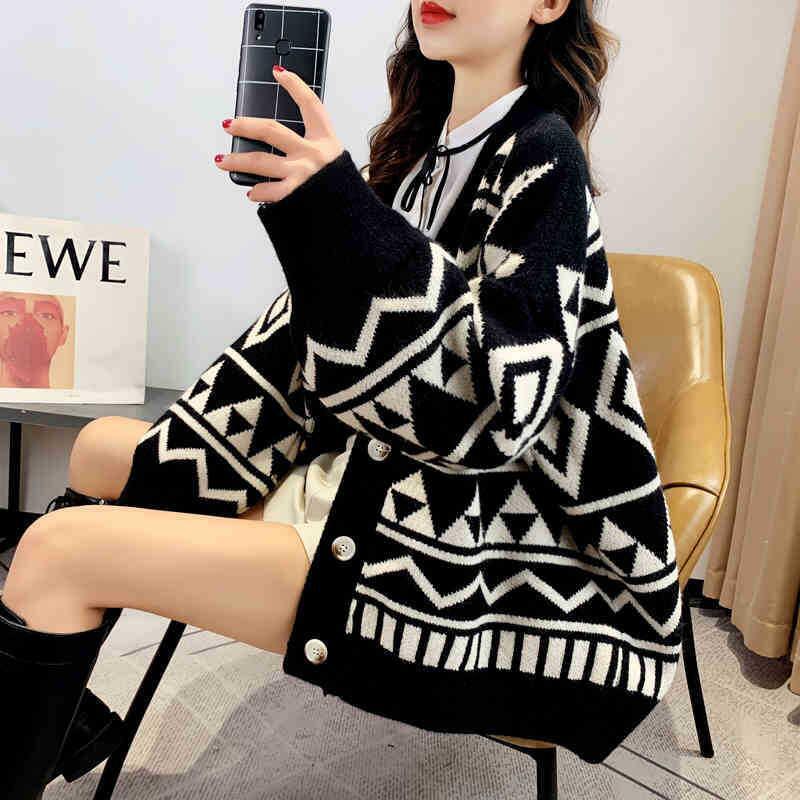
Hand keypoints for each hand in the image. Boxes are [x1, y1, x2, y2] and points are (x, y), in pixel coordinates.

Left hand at [215, 64, 343, 202]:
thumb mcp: (334, 160)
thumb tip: (279, 142)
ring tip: (222, 160)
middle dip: (246, 126)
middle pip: (271, 130)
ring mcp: (302, 174)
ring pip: (260, 162)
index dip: (294, 85)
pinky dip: (258, 192)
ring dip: (237, 160)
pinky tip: (252, 192)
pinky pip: (269, 191)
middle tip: (229, 124)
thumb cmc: (342, 188)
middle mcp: (312, 153)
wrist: (354, 215)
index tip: (279, 72)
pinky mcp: (296, 194)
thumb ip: (312, 148)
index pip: (310, 104)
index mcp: (325, 140)